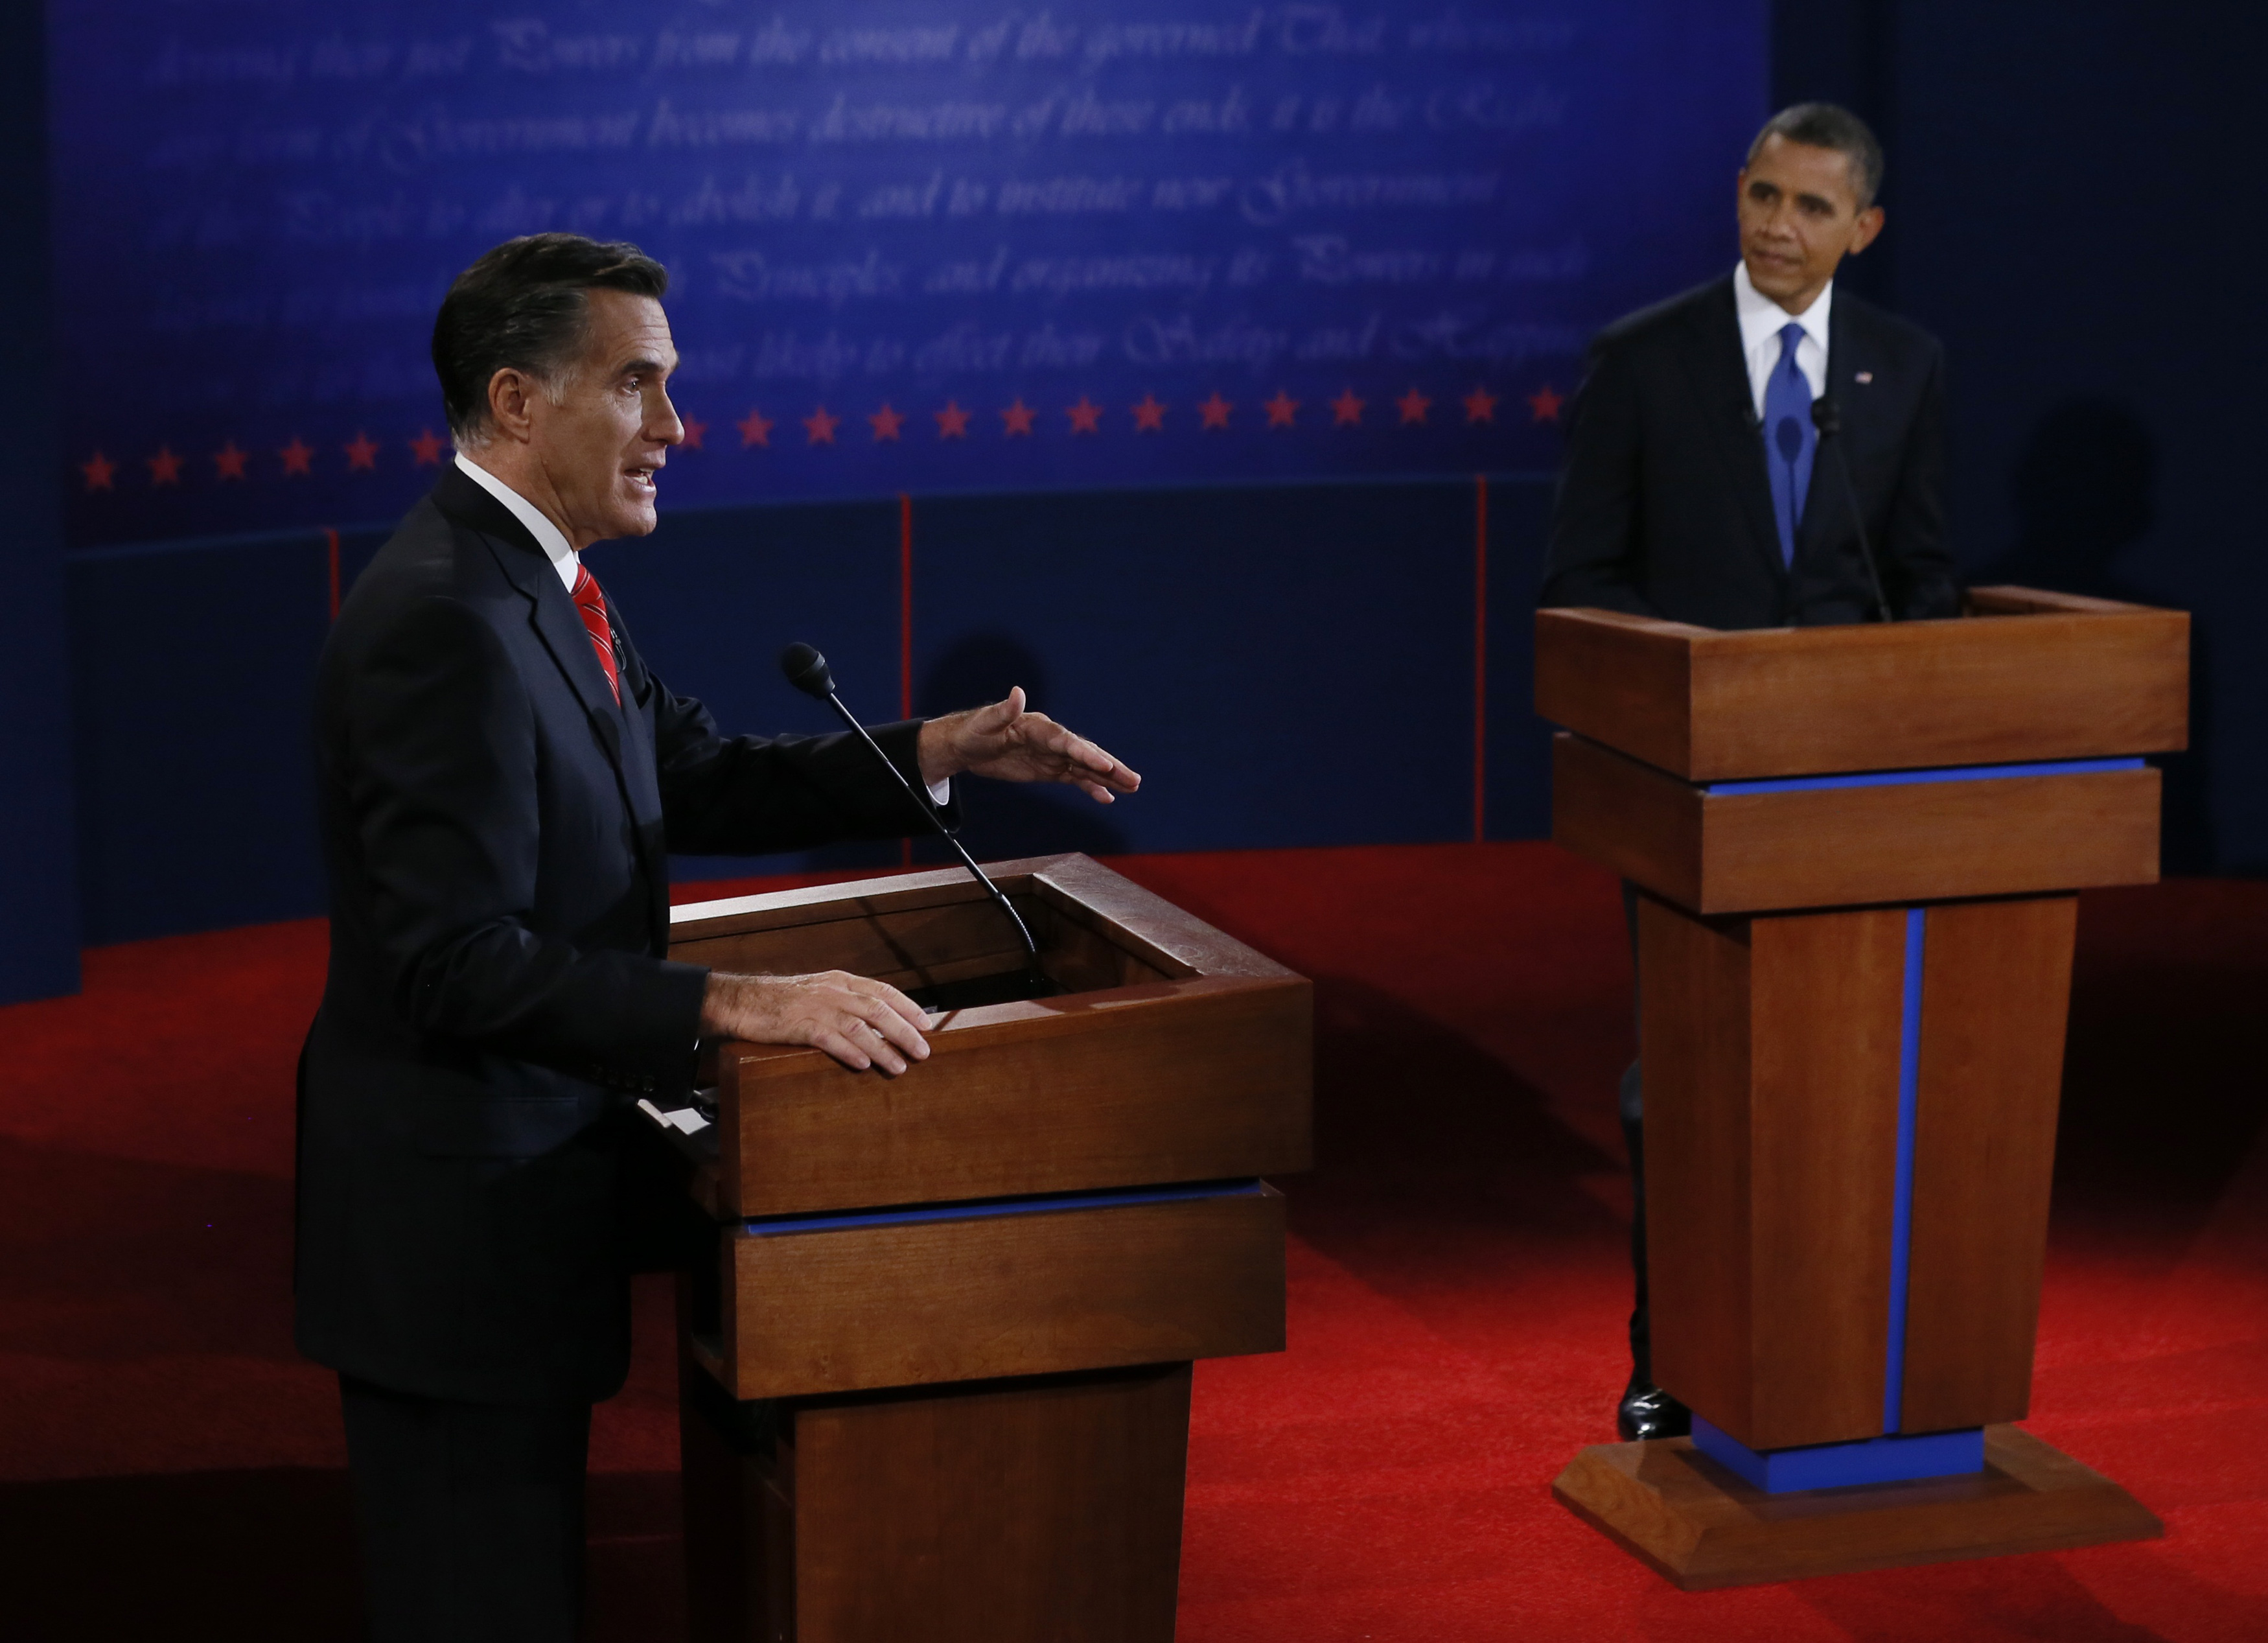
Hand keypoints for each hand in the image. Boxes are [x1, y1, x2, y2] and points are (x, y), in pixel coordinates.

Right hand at [699, 970, 931, 1074]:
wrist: (742, 1001)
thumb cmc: (783, 1001)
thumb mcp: (820, 992)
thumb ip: (846, 1002)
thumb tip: (880, 1022)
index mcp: (840, 981)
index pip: (883, 990)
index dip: (908, 1007)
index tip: (927, 1024)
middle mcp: (833, 990)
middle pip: (877, 1009)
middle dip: (904, 1031)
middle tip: (923, 1051)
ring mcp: (815, 1006)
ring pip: (858, 1026)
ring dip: (882, 1048)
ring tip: (899, 1066)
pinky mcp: (797, 1024)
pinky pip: (829, 1038)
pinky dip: (849, 1051)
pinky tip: (863, 1065)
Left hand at [916, 688, 1141, 802]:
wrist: (965, 744)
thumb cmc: (972, 731)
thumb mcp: (984, 723)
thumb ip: (1003, 711)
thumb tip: (1017, 692)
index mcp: (1038, 727)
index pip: (1067, 742)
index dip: (1086, 753)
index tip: (1105, 764)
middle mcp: (1051, 740)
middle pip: (1085, 753)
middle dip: (1109, 766)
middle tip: (1133, 779)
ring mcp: (1052, 755)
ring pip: (1085, 767)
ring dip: (1108, 777)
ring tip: (1132, 786)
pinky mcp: (1048, 769)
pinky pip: (1074, 778)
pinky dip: (1091, 787)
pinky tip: (1107, 797)